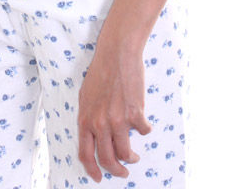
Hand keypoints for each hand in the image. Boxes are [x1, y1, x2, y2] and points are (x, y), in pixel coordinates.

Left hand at [77, 39, 151, 182]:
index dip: (92, 169)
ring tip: (134, 154)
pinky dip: (144, 130)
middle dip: (117, 170)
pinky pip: (142, 131)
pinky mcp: (135, 113)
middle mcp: (100, 123)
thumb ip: (90, 116)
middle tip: (123, 172)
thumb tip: (94, 135)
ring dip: (131, 157)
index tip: (99, 177)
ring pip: (126, 152)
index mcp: (86, 118)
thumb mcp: (86, 95)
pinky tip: (144, 124)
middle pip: (107, 159)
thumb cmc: (101, 71)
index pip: (85, 154)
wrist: (117, 53)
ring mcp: (118, 120)